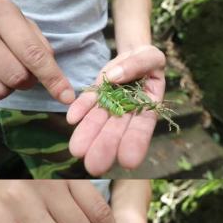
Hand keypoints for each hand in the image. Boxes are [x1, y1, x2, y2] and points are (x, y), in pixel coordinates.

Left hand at [66, 45, 165, 175]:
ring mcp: (108, 105)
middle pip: (115, 130)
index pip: (142, 127)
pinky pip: (86, 103)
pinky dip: (79, 110)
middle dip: (105, 147)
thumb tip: (116, 76)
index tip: (128, 161)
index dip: (135, 143)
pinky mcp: (95, 96)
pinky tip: (71, 119)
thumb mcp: (152, 57)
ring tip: (77, 150)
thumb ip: (139, 64)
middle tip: (94, 166)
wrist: (131, 55)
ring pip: (98, 121)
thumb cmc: (147, 60)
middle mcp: (126, 111)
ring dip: (87, 134)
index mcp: (148, 106)